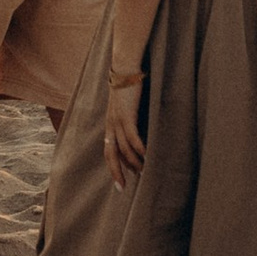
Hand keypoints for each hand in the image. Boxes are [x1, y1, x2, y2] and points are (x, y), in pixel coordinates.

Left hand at [104, 67, 146, 185]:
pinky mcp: (127, 115)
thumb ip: (129, 118)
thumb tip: (139, 131)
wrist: (125, 67)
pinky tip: (147, 157)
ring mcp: (118, 120)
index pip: (109, 150)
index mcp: (110, 123)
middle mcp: (111, 124)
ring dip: (135, 162)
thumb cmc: (129, 85)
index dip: (114, 166)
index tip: (120, 181)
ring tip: (144, 172)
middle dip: (116, 172)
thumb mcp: (126, 105)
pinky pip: (132, 137)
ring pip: (124, 148)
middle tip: (122, 188)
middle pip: (111, 154)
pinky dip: (140, 149)